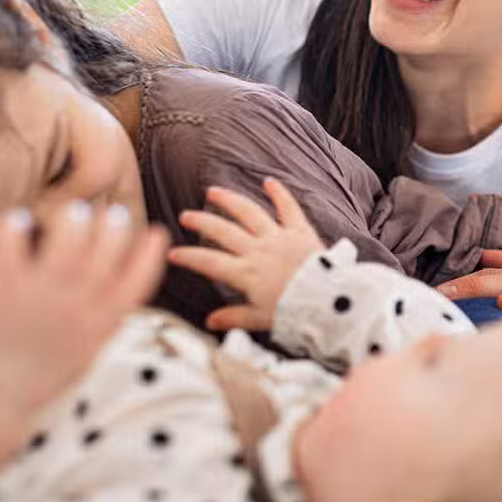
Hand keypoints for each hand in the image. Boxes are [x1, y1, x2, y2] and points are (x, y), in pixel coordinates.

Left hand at [0, 202, 168, 413]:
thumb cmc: (48, 371)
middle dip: (114, 225)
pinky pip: (10, 244)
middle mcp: (77, 305)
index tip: (156, 232)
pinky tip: (18, 220)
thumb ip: (108, 317)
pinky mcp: (5, 289)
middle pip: (107, 249)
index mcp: (102, 323)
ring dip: (74, 219)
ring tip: (74, 213)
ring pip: (67, 239)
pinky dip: (13, 226)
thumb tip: (127, 281)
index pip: (140, 279)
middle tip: (110, 215)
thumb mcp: (91, 349)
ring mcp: (41, 295)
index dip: (151, 252)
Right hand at [168, 179, 324, 331]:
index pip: (209, 262)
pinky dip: (279, 193)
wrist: (329, 301)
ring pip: (249, 213)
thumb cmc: (295, 312)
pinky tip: (269, 181)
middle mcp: (258, 250)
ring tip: (213, 191)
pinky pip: (288, 208)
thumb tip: (209, 321)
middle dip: (202, 222)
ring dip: (230, 201)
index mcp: (246, 273)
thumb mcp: (260, 319)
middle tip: (186, 215)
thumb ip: (234, 317)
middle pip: (223, 231)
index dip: (189, 257)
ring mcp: (279, 237)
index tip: (172, 253)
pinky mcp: (300, 231)